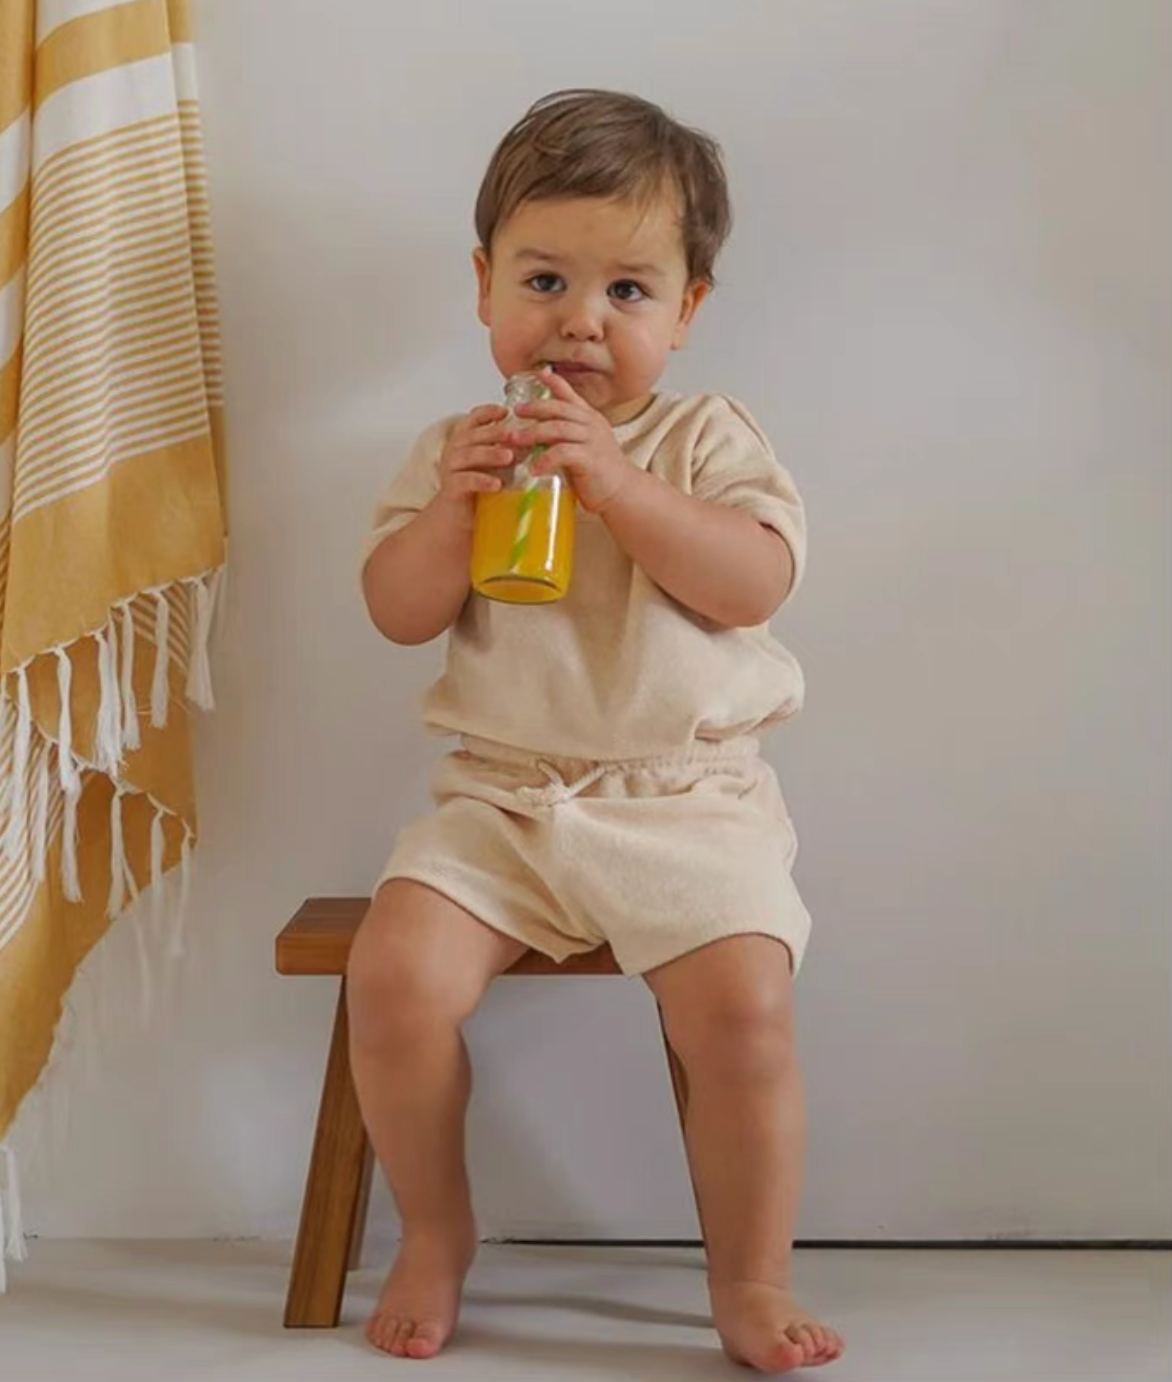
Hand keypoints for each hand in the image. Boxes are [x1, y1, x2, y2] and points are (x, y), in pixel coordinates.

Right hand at [436, 404, 512, 518]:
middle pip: (473, 435)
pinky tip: (497, 484)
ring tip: (508, 457)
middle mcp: (455, 450)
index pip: (473, 419)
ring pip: (469, 455)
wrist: (458, 517)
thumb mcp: (494, 465)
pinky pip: (466, 481)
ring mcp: (451, 469)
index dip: (488, 412)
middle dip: (495, 433)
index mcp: (465, 440)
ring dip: (490, 454)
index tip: (506, 411)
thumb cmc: (479, 487)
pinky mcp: (452, 488)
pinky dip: (482, 480)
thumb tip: (537, 443)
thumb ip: (508, 451)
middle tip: (515, 435)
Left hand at [509, 369, 631, 512]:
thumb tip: (539, 435)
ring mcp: (591, 440)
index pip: (571, 395)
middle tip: (516, 410)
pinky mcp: (589, 459)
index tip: (539, 373)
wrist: (623, 490)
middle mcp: (591, 425)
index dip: (555, 382)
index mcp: (589, 419)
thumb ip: (566, 436)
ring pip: (557, 428)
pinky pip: (562, 453)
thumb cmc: (600, 471)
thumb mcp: (584, 445)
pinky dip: (545, 459)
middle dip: (535, 407)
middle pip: (559, 408)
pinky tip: (534, 467)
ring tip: (515, 439)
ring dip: (533, 433)